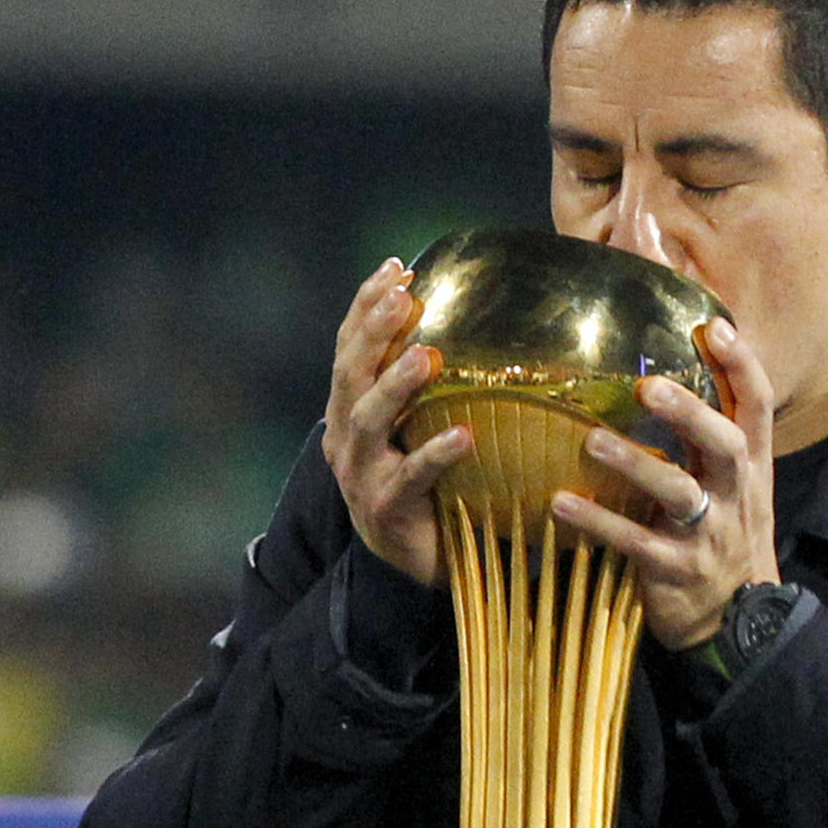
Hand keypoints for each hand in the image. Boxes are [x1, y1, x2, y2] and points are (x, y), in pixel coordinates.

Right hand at [323, 256, 473, 587]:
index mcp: (349, 409)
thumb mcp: (420, 423)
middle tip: (402, 296)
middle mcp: (346, 438)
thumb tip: (481, 318)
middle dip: (373, 330)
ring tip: (425, 355)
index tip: (395, 267)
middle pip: (350, 374)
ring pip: (367, 421)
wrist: (415, 559)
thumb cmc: (429, 479)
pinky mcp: (386, 511)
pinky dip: (434, 455)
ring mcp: (361, 475)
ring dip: (395, 384)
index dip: (366, 305)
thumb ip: (432, 381)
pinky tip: (464, 436)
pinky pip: (410, 478)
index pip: (350, 346)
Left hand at [550, 317, 777, 649]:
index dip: (740, 363)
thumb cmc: (725, 531)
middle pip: (725, 443)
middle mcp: (736, 492)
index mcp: (751, 463)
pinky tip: (561, 504)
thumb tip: (670, 369)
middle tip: (649, 387)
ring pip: (678, 493)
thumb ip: (711, 431)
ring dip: (635, 464)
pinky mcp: (675, 568)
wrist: (738, 617)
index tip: (712, 325)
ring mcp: (708, 532)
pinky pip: (636, 543)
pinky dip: (599, 522)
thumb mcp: (734, 481)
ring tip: (592, 441)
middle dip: (691, 413)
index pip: (758, 404)